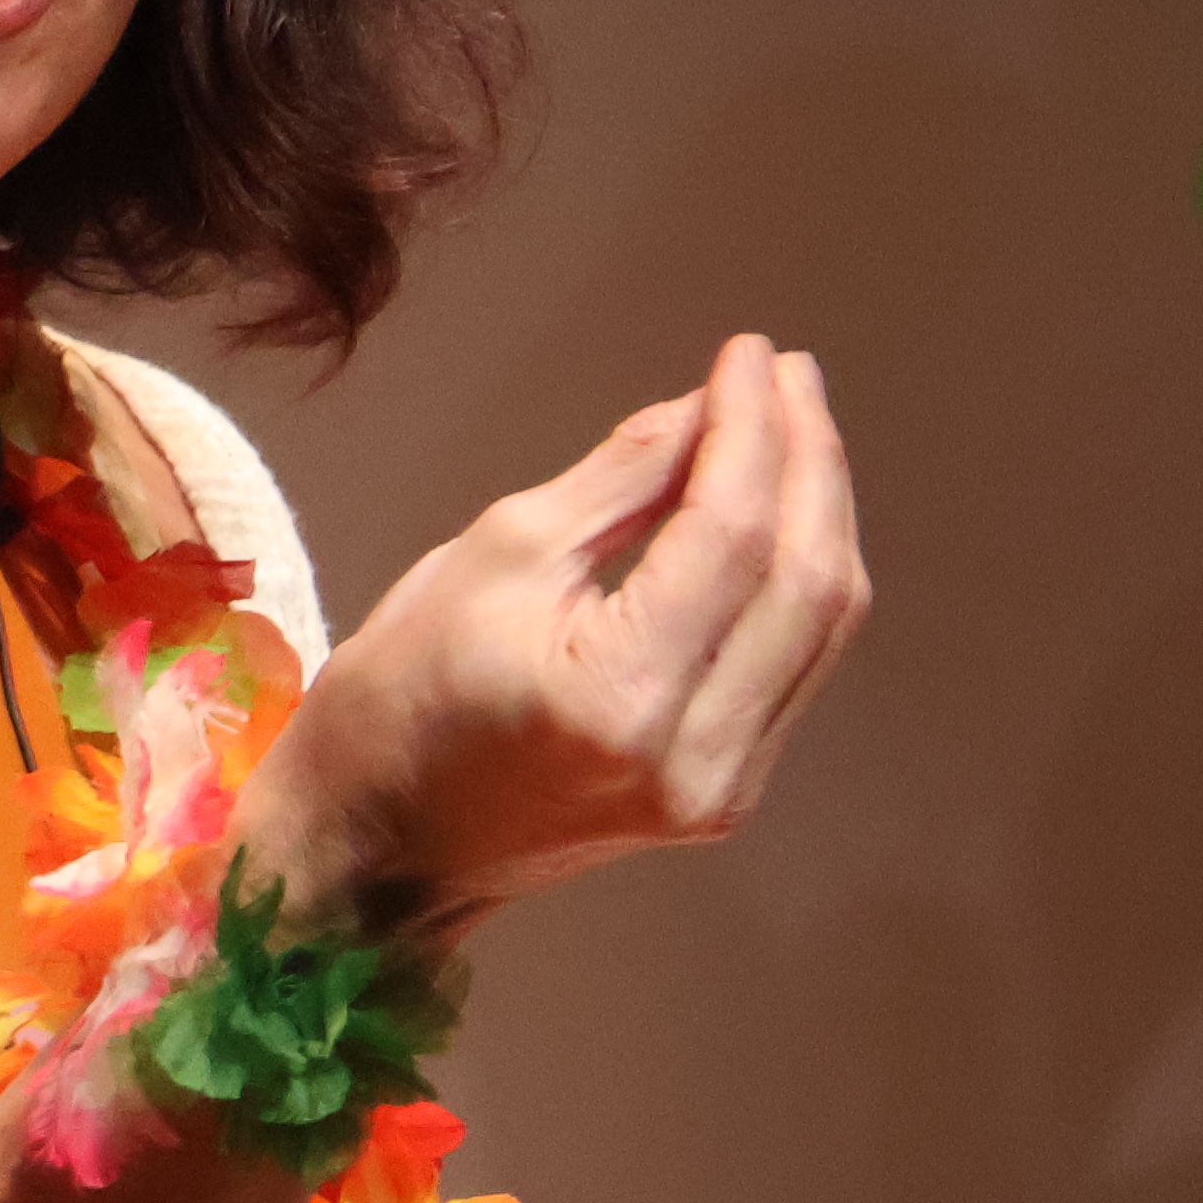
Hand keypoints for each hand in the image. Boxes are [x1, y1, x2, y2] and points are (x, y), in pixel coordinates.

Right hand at [238, 334, 865, 938]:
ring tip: (792, 423)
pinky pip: (797, 666)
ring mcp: (720, 790)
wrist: (381, 850)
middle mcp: (694, 757)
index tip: (749, 352)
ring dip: (818, 512)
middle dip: (806, 459)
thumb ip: (622, 480)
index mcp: (620, 697)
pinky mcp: (725, 796)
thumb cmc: (402, 694)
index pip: (732, 536)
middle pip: (806, 580)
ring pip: (822, 625)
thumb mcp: (495, 555)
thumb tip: (709, 405)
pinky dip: (798, 578)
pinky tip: (780, 513)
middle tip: (784, 373)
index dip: (751, 429)